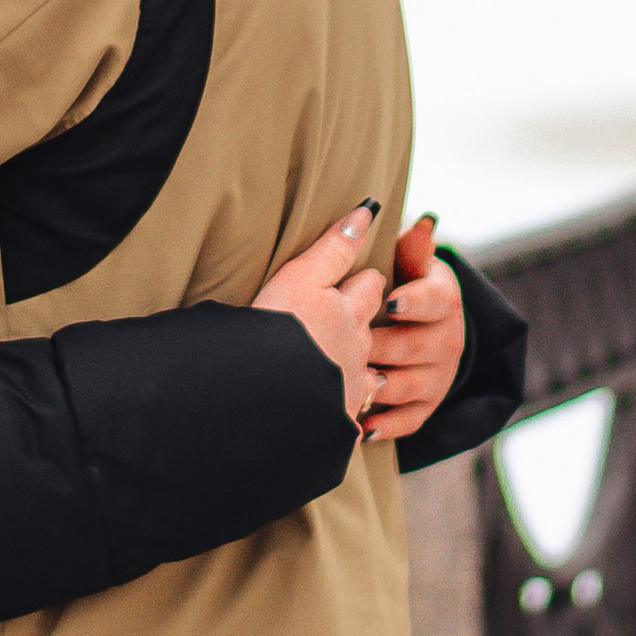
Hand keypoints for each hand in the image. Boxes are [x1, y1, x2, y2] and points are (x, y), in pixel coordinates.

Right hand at [251, 203, 387, 412]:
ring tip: (344, 373)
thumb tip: (368, 211)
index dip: (365, 280)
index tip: (361, 278)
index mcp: (347, 314)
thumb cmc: (279, 330)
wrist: (266, 398)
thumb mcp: (301, 279)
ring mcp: (349, 390)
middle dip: (363, 327)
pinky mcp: (336, 424)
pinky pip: (350, 419)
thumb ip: (334, 249)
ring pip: (367, 379)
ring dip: (358, 374)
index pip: (369, 287)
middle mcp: (356, 351)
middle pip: (369, 332)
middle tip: (350, 322)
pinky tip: (333, 416)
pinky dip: (345, 414)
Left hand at [352, 217, 467, 442]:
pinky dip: (385, 426)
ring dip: (380, 386)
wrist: (416, 326)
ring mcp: (439, 376)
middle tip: (354, 346)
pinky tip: (362, 426)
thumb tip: (425, 222)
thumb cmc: (400, 284)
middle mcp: (448, 339)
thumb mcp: (408, 262)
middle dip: (383, 346)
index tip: (389, 302)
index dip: (414, 302)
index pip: (436, 300)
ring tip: (352, 384)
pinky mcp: (427, 406)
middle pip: (416, 346)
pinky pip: (409, 421)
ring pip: (409, 385)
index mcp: (443, 299)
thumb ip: (411, 247)